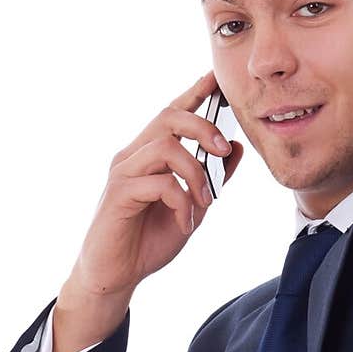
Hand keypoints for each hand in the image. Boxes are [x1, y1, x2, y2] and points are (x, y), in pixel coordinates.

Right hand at [66, 69, 244, 301]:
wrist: (117, 274)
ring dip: (195, 172)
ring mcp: (123, 172)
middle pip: (168, 117)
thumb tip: (235, 147)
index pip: (173, 113)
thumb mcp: (194, 205)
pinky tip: (186, 223)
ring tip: (205, 202)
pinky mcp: (118, 194)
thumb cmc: (149, 238)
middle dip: (203, 126)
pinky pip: (159, 183)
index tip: (215, 77)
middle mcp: (134, 155)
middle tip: (222, 149)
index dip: (194, 92)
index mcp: (150, 154)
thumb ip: (212, 177)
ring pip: (165, 146)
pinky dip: (182, 201)